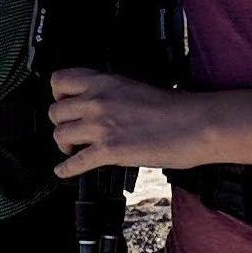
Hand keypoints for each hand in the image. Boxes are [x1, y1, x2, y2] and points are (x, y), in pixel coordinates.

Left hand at [47, 66, 200, 177]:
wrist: (196, 124)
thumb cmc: (176, 108)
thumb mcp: (134, 87)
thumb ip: (111, 93)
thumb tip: (99, 105)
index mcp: (105, 82)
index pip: (60, 80)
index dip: (58, 94)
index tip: (63, 102)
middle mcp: (98, 101)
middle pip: (55, 111)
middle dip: (61, 123)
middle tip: (70, 130)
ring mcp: (101, 126)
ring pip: (60, 135)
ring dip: (64, 145)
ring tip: (73, 149)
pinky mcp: (109, 151)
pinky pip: (74, 163)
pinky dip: (66, 170)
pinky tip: (64, 172)